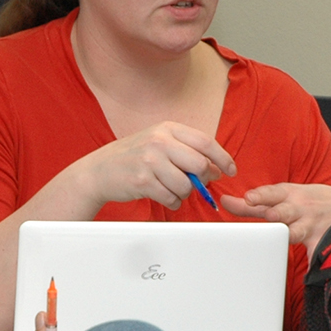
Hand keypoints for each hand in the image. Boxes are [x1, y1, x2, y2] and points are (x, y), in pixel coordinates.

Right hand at [69, 121, 236, 209]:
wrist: (99, 170)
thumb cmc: (133, 157)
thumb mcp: (159, 143)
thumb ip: (186, 151)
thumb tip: (215, 168)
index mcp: (167, 128)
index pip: (206, 142)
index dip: (223, 158)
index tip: (231, 169)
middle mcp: (159, 141)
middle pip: (200, 164)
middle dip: (202, 179)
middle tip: (196, 184)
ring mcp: (150, 161)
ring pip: (186, 185)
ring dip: (184, 193)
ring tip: (171, 189)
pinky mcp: (142, 181)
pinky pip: (171, 198)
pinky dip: (172, 202)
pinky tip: (162, 195)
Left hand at [221, 183, 330, 253]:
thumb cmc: (317, 204)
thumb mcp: (296, 195)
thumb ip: (266, 201)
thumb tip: (233, 202)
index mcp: (292, 195)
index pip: (272, 194)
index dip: (260, 196)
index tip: (248, 198)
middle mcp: (302, 210)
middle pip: (283, 212)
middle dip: (275, 214)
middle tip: (267, 214)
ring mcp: (312, 227)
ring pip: (297, 232)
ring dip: (290, 233)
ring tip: (284, 235)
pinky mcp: (322, 243)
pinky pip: (315, 255)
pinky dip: (312, 262)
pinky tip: (309, 271)